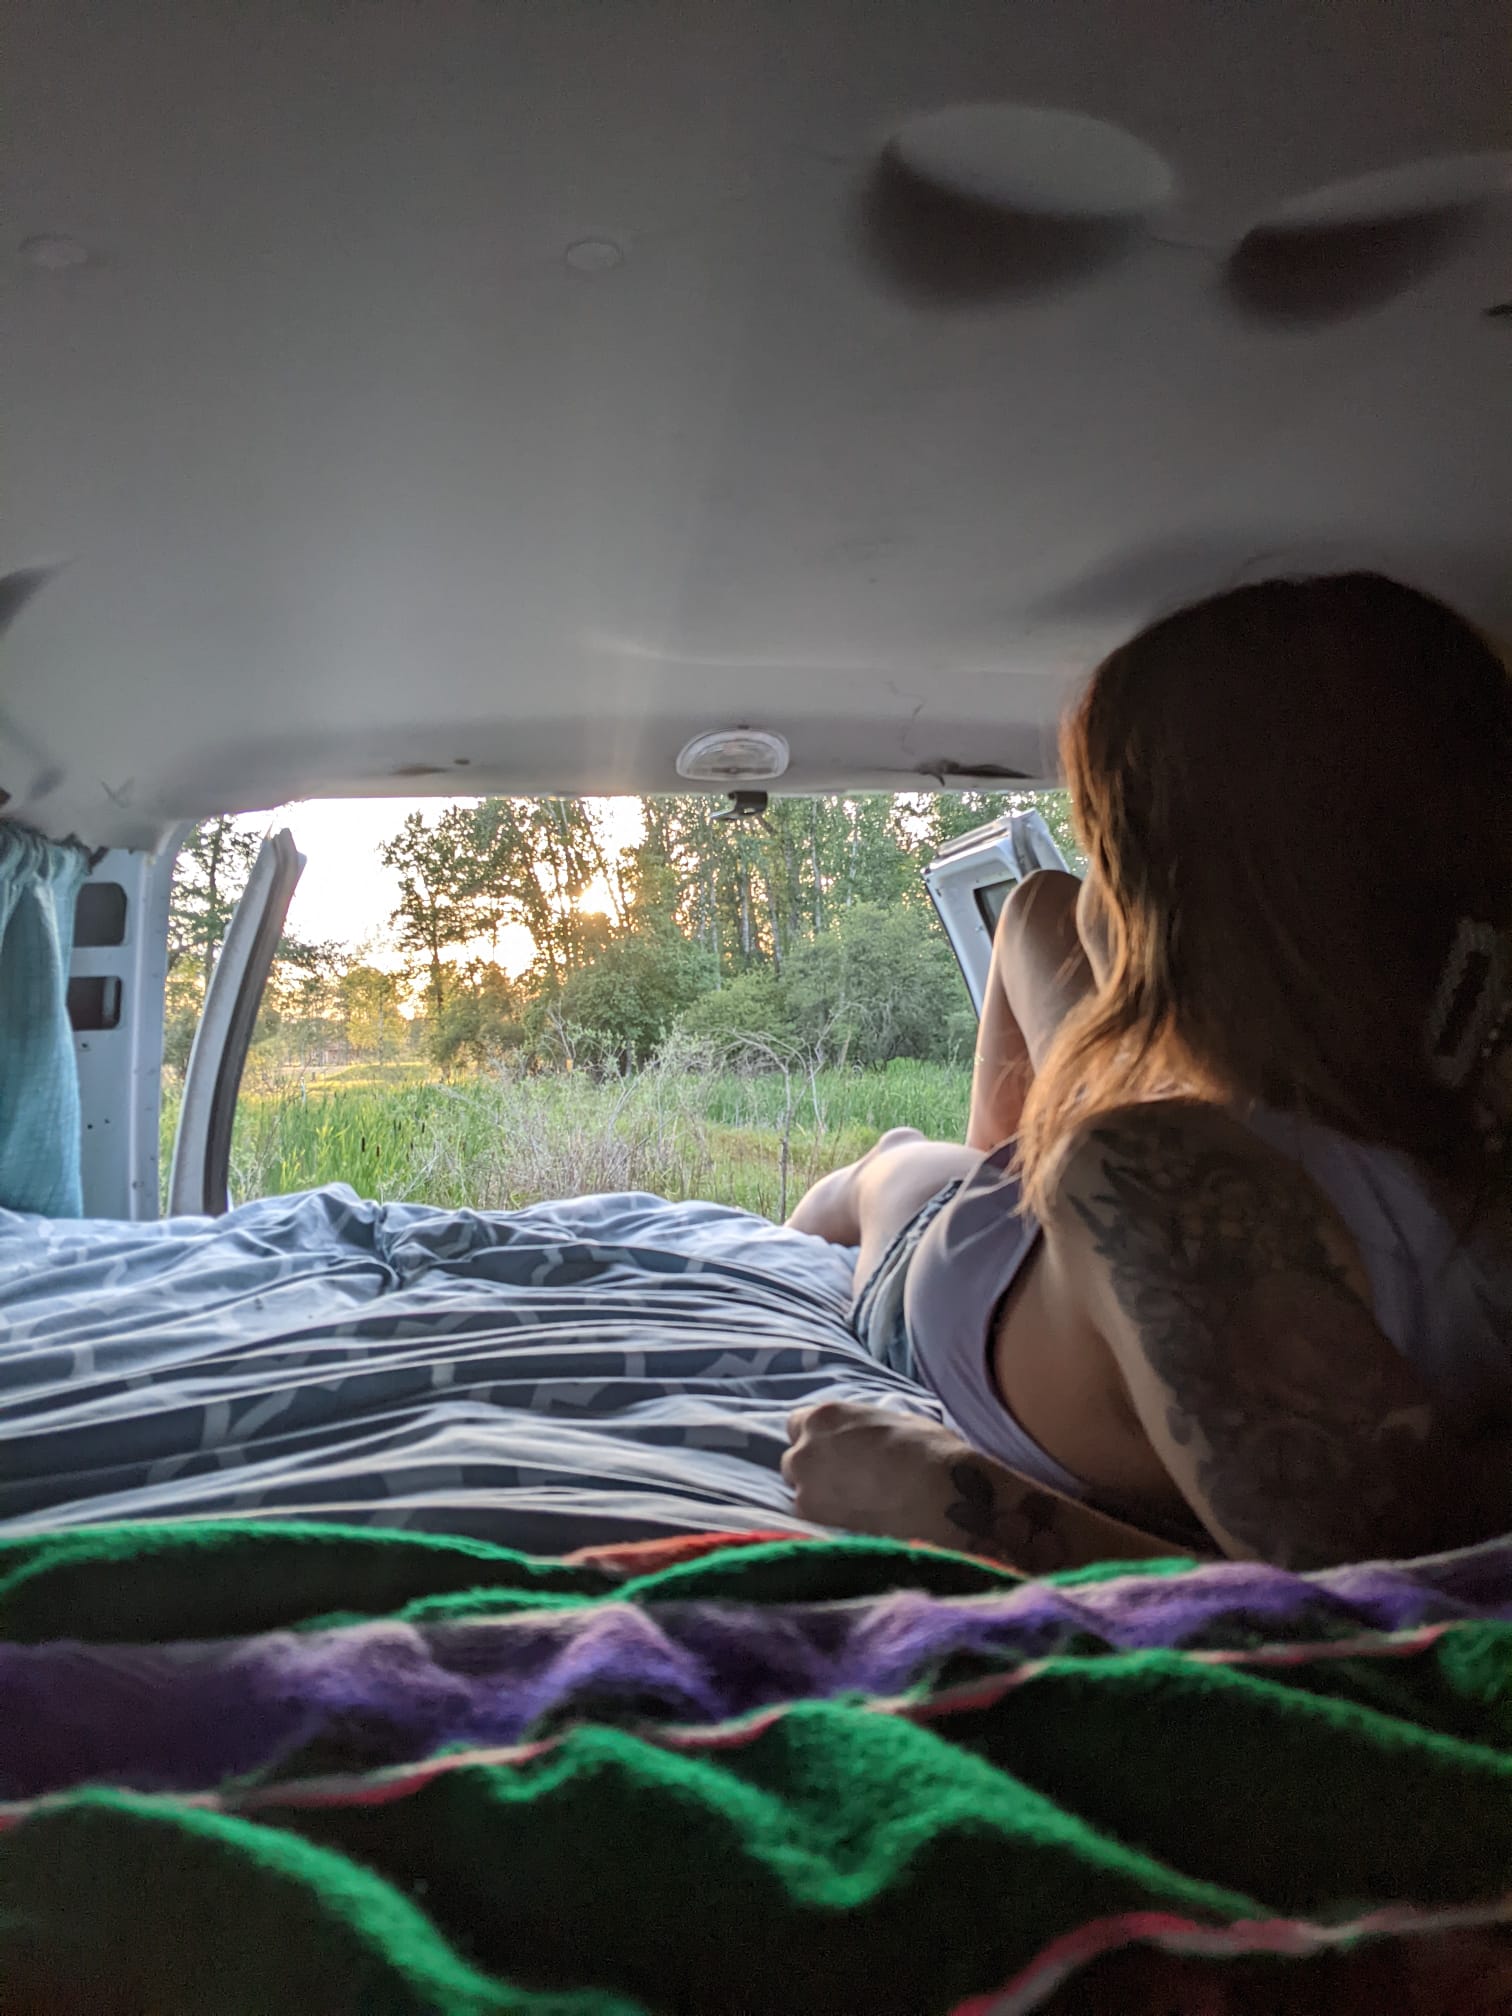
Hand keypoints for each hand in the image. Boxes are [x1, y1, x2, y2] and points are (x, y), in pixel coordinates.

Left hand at [781, 1400, 971, 1544]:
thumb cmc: (929, 1453)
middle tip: (845, 1483)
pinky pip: (810, 1521)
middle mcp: (806, 1447)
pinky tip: (854, 1526)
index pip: (797, 1424)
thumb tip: (868, 1437)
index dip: (816, 1439)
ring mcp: (805, 1485)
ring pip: (800, 1493)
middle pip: (794, 1460)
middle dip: (813, 1470)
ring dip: (818, 1498)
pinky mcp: (812, 1520)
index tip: (833, 1451)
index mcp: (827, 1416)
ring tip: (853, 1508)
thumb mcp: (898, 1421)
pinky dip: (826, 1523)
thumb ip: (867, 1428)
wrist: (938, 1497)